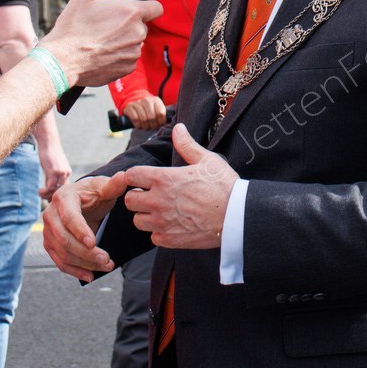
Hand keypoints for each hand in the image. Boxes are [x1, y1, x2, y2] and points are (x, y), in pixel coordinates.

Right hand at [37, 136, 72, 201]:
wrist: (48, 141)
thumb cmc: (48, 153)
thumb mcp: (51, 166)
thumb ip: (52, 176)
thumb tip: (48, 188)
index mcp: (67, 173)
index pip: (64, 188)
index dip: (56, 194)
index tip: (48, 196)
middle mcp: (66, 173)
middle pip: (61, 191)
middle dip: (52, 196)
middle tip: (43, 196)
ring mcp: (61, 173)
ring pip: (56, 190)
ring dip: (47, 195)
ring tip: (40, 193)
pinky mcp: (54, 171)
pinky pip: (51, 187)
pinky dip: (45, 192)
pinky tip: (39, 191)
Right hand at [40, 0, 162, 87]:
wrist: (62, 60)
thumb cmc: (72, 27)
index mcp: (131, 12)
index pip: (157, 8)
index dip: (147, 7)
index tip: (134, 9)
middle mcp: (137, 33)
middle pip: (142, 25)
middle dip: (129, 24)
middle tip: (107, 25)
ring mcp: (133, 52)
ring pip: (135, 42)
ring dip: (124, 40)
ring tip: (101, 40)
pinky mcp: (128, 68)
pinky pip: (128, 58)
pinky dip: (118, 55)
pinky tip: (101, 53)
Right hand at [42, 173, 128, 280]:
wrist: (83, 200)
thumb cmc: (94, 193)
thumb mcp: (104, 187)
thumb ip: (114, 184)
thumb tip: (125, 176)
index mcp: (63, 198)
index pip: (69, 217)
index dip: (80, 231)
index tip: (94, 242)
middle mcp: (50, 215)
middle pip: (64, 239)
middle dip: (86, 252)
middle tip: (107, 259)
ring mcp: (48, 231)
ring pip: (63, 253)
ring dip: (84, 263)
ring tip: (105, 267)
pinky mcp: (50, 244)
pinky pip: (59, 261)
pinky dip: (74, 271)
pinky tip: (90, 276)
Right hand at [123, 96, 167, 130]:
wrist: (136, 105)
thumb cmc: (149, 111)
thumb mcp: (157, 110)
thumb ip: (162, 116)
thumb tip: (166, 126)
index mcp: (156, 100)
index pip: (161, 114)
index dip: (160, 122)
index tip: (159, 125)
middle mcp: (147, 100)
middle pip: (152, 117)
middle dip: (153, 125)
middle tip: (152, 127)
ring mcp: (137, 102)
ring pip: (143, 119)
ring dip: (145, 126)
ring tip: (146, 127)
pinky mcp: (129, 107)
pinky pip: (135, 119)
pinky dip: (138, 125)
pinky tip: (139, 125)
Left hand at [123, 126, 236, 249]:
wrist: (237, 216)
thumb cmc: (224, 186)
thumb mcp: (207, 160)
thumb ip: (187, 145)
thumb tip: (178, 128)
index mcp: (164, 179)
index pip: (130, 176)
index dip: (134, 176)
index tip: (142, 179)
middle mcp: (158, 201)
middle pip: (129, 200)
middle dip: (139, 196)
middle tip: (152, 195)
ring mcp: (162, 222)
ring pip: (138, 220)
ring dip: (147, 216)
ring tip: (162, 211)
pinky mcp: (170, 239)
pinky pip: (153, 237)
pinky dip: (160, 232)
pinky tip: (173, 225)